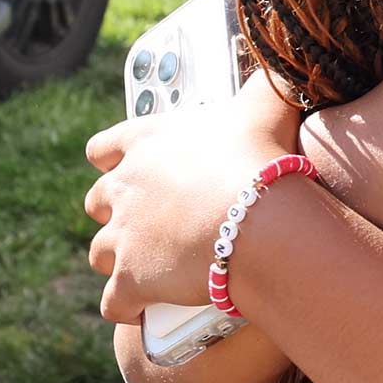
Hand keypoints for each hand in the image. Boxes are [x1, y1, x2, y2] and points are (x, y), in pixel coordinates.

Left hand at [84, 81, 301, 324]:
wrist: (259, 220)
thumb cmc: (261, 158)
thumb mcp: (266, 106)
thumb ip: (269, 87)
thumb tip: (286, 71)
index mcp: (145, 141)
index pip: (103, 147)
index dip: (111, 159)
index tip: (121, 167)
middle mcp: (124, 186)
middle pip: (96, 201)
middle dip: (113, 212)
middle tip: (142, 221)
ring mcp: (124, 235)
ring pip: (100, 252)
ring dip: (117, 259)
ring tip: (145, 268)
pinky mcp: (131, 278)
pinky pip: (114, 301)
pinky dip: (125, 307)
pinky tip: (139, 311)